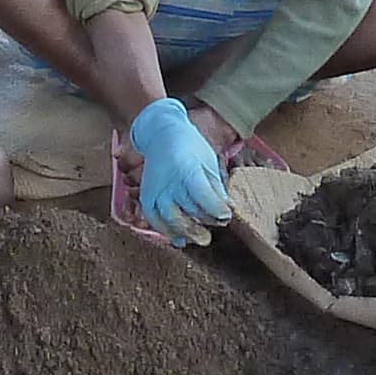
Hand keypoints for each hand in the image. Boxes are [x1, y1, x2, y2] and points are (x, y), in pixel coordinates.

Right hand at [126, 97, 230, 241]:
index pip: (203, 196)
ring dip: (188, 232)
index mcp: (188, 169)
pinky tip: (180, 239)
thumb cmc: (190, 147)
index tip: (227, 215)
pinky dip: (167, 232)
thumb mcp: (208, 161)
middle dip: (206, 221)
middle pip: (189, 210)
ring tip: (202, 238)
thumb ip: (216, 187)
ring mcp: (156, 191)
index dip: (217, 210)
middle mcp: (169, 182)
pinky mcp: (147, 197)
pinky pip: (154, 220)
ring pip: (171, 219)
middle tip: (219, 224)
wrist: (162, 135)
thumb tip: (228, 209)